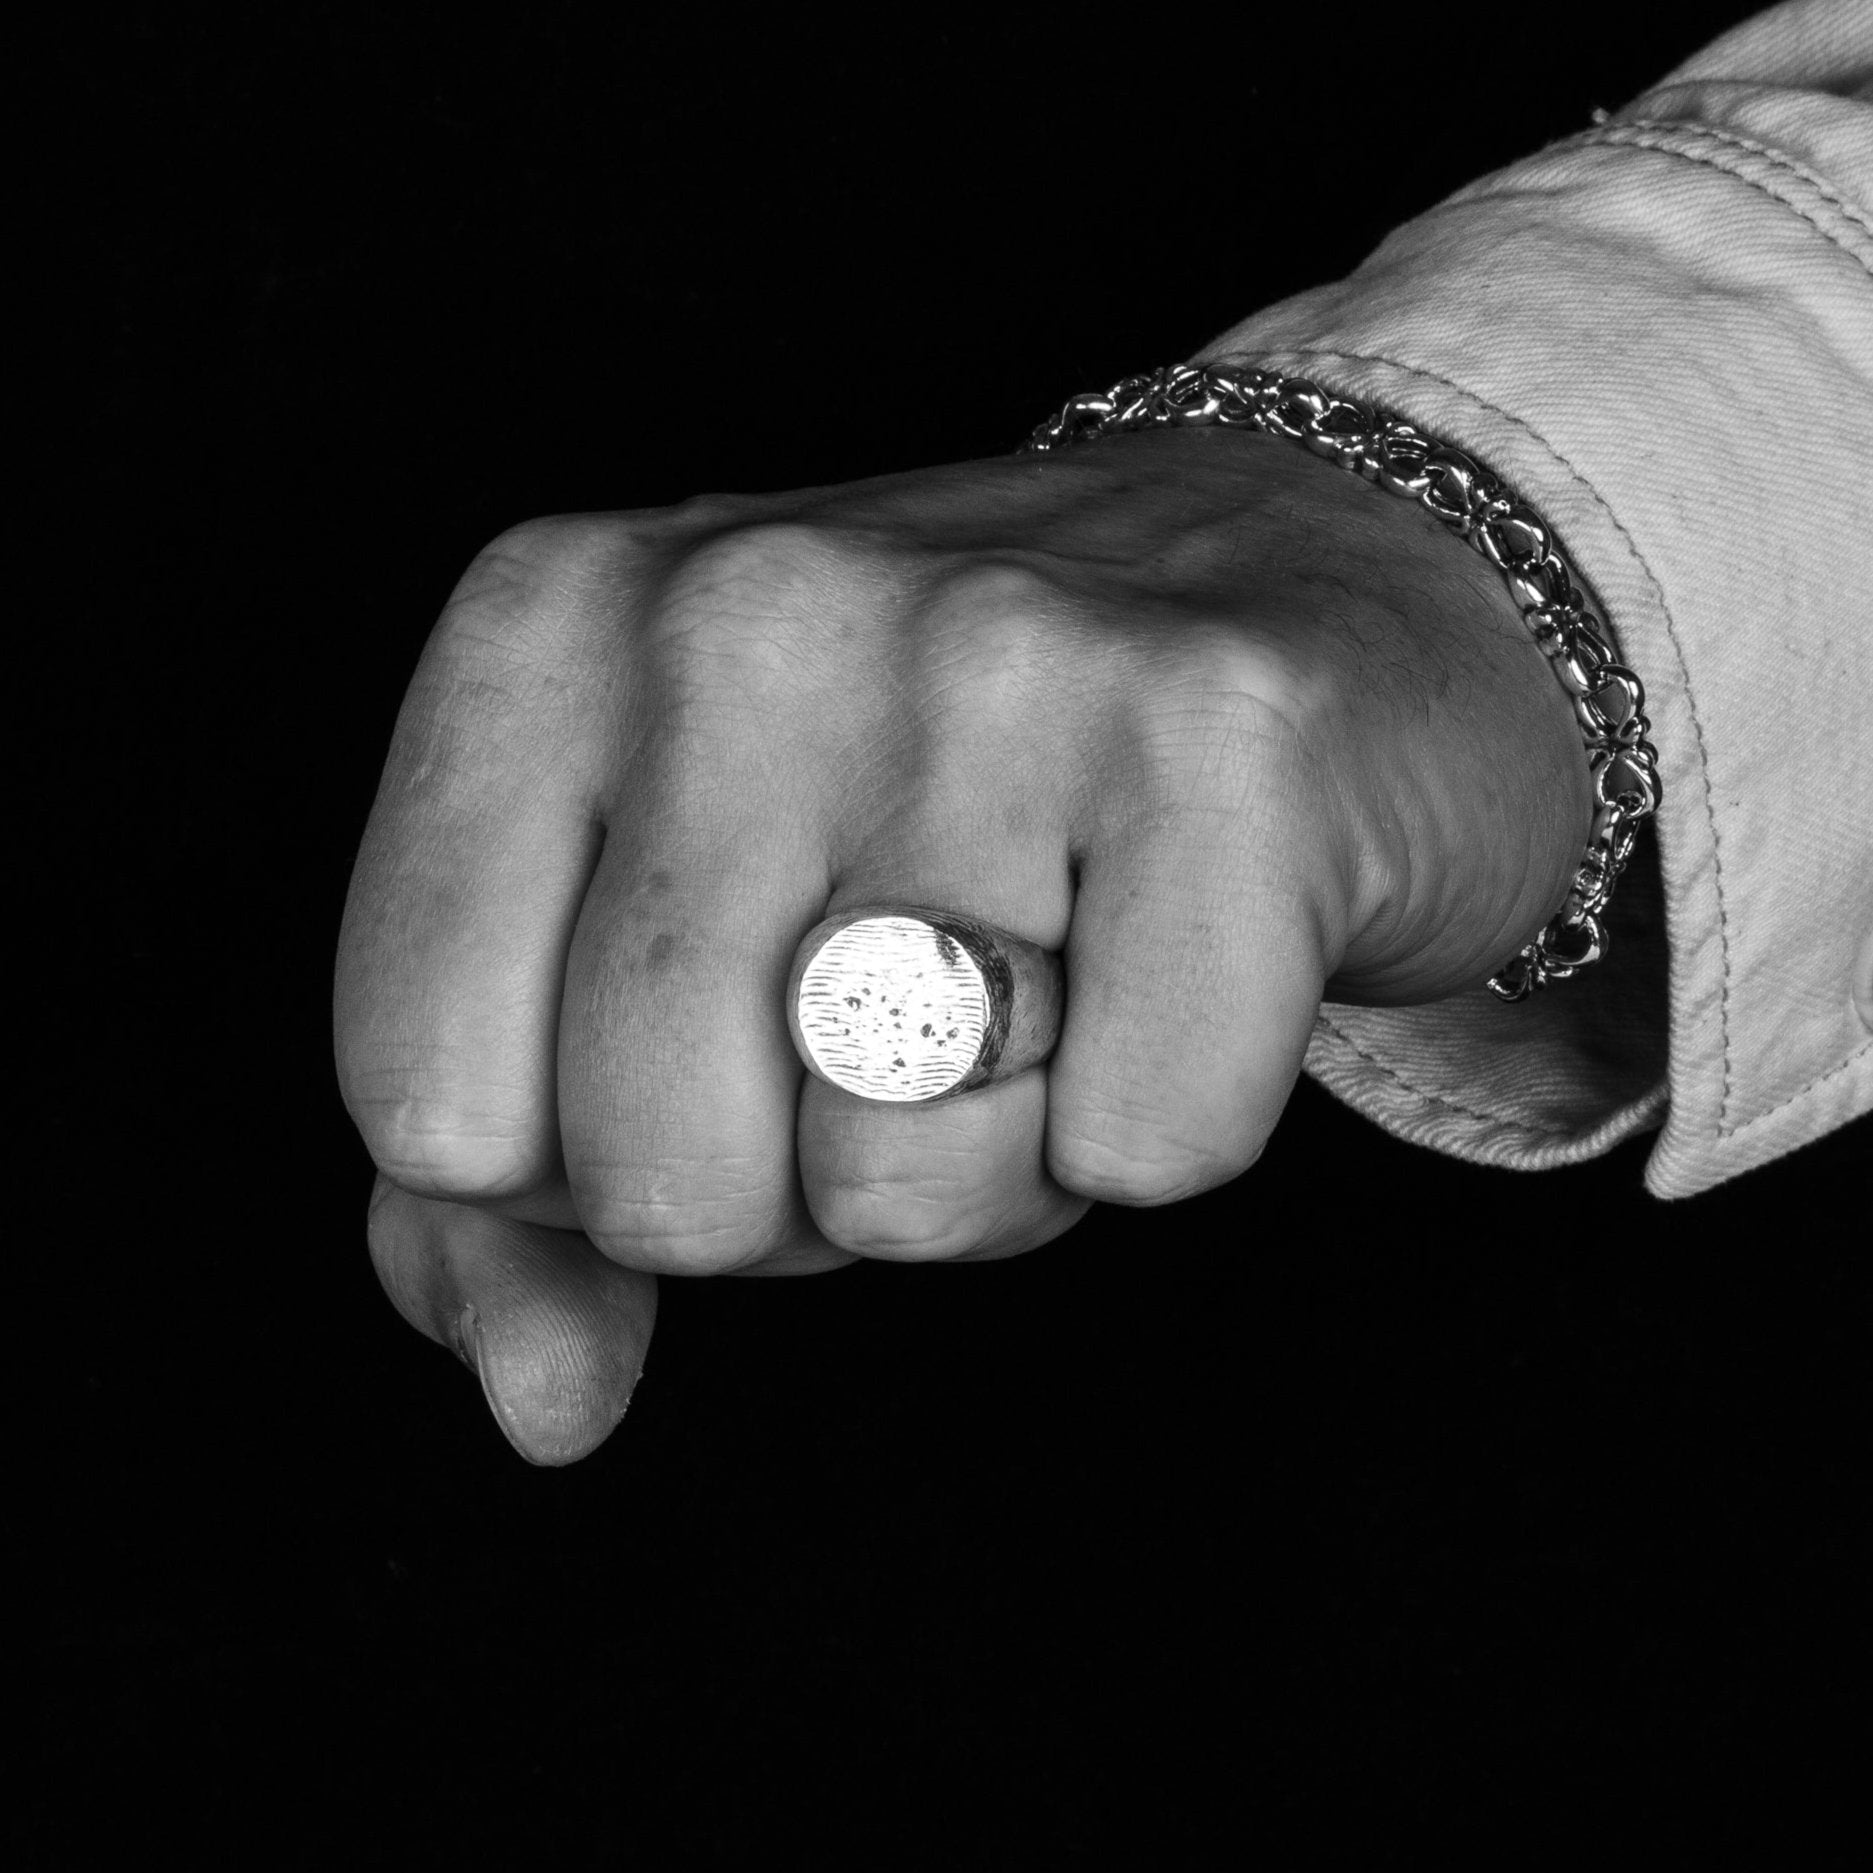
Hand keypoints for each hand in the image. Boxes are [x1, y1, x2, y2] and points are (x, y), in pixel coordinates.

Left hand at [335, 424, 1588, 1460]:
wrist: (1295, 594)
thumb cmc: (934, 791)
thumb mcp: (650, 938)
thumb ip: (505, 1196)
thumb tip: (543, 1402)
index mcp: (547, 632)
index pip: (431, 1106)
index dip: (589, 1160)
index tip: (717, 1034)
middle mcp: (743, 612)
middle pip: (657, 1183)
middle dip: (794, 1185)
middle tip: (904, 1012)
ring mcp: (988, 655)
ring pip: (896, 1190)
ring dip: (988, 1162)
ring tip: (1047, 972)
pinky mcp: (1222, 736)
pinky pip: (1139, 1151)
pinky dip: (1167, 1116)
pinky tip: (1179, 952)